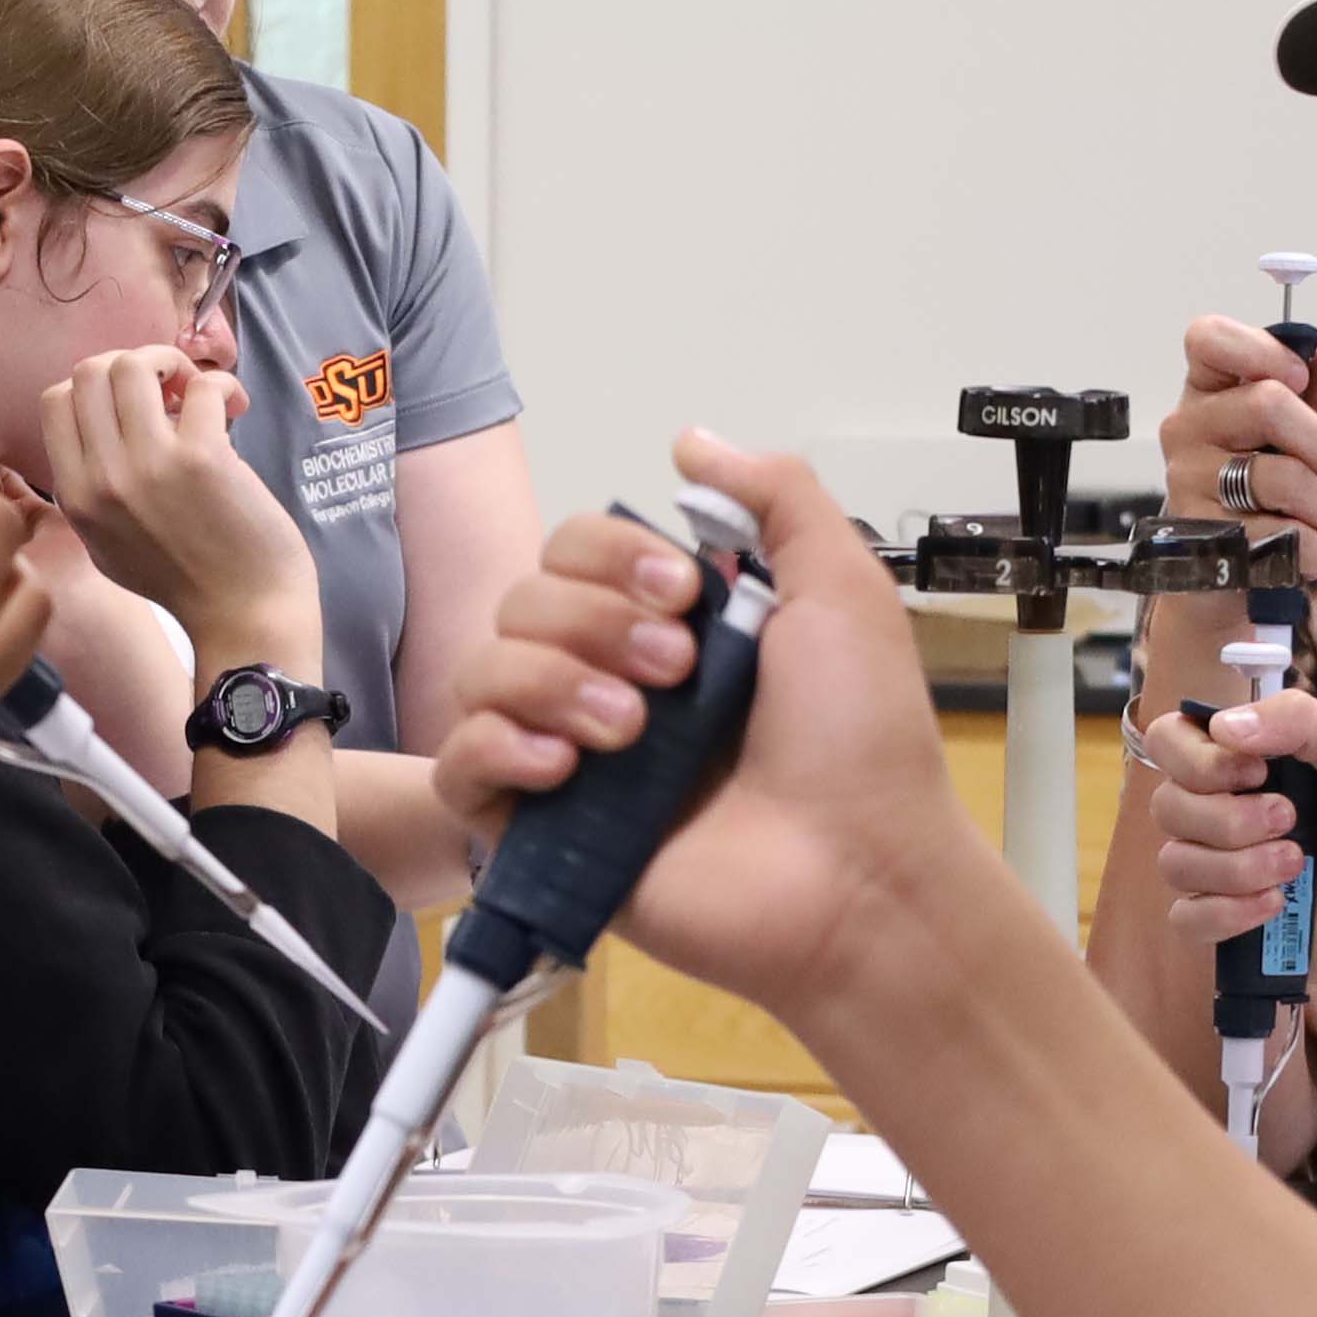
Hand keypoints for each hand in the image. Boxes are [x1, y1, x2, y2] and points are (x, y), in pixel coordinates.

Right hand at [28, 349, 321, 660]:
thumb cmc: (185, 583)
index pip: (55, 401)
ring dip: (173, 364)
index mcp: (76, 495)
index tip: (134, 403)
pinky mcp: (202, 460)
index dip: (96, 386)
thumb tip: (102, 429)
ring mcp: (149, 466)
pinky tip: (235, 409)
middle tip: (171, 389)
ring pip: (134, 365)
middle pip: (90, 371)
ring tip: (199, 393)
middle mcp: (102, 478)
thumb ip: (91, 491)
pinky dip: (221, 387)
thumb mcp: (106, 545)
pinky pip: (202, 387)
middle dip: (134, 364)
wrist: (243, 618)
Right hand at [428, 434, 989, 1016]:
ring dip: (550, 682)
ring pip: (482, 672)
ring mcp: (570, 761)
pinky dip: (494, 748)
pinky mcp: (541, 835)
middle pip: (522, 601)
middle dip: (591, 622)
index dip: (609, 555)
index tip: (682, 595)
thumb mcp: (843, 591)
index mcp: (669, 628)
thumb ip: (778, 497)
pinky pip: (458, 767)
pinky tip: (562, 766)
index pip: (575, 550)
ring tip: (629, 735)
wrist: (855, 876)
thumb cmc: (859, 743)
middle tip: (675, 676)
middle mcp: (609, 684)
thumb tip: (688, 440)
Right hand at [1142, 684, 1316, 1001]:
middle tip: (1290, 820)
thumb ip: (1297, 720)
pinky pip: (1185, 918)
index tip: (1255, 770)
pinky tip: (1276, 907)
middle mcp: (1227, 812)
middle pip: (1166, 805)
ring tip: (1297, 869)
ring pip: (1175, 863)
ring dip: (1237, 867)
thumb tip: (1221, 726)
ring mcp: (1224, 871)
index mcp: (1250, 764)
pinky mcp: (1229, 926)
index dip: (1197, 758)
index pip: (1171, 742)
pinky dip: (1227, 912)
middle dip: (1228, 818)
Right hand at [1157, 309, 1316, 580]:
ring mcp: (1187, 484)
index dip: (1262, 350)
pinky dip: (1315, 548)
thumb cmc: (1264, 483)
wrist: (1230, 568)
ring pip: (1283, 477)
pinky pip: (1284, 536)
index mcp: (1206, 390)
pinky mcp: (1204, 540)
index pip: (1207, 337)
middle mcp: (1184, 429)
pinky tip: (1300, 550)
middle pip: (1269, 405)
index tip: (1298, 379)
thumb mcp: (1299, 428)